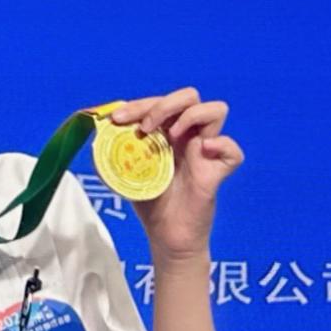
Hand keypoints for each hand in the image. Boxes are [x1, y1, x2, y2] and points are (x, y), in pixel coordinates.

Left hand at [111, 90, 242, 261]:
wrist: (165, 235)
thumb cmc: (148, 201)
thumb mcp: (124, 171)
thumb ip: (113, 150)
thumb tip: (97, 127)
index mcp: (167, 131)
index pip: (159, 102)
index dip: (138, 104)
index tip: (117, 118)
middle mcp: (188, 136)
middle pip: (190, 96)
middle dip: (165, 104)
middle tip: (146, 126)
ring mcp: (206, 151)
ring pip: (216, 110)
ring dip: (192, 115)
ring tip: (172, 136)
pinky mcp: (219, 170)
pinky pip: (234, 151)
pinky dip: (221, 145)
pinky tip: (203, 152)